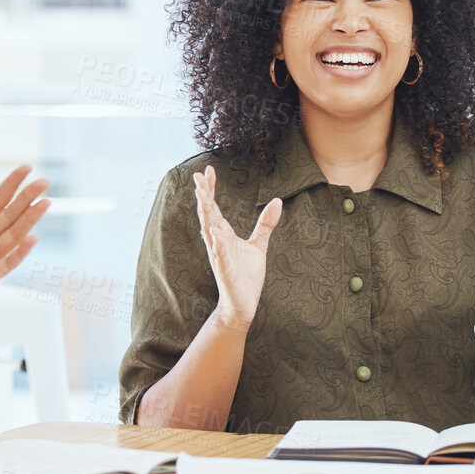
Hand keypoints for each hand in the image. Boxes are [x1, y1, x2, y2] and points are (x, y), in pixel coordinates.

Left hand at [0, 166, 50, 336]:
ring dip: (30, 220)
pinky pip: (5, 264)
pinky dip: (19, 253)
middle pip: (11, 214)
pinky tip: (32, 239)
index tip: (27, 168)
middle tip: (45, 182)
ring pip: (14, 236)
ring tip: (45, 204)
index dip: (12, 183)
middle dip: (28, 198)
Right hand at [194, 164, 280, 329]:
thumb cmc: (246, 275)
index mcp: (223, 234)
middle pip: (207, 214)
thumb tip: (277, 201)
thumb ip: (265, 224)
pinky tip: (214, 231)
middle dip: (202, 195)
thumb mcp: (259, 245)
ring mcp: (219, 255)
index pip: (214, 207)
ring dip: (205, 213)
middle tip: (197, 176)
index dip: (210, 188)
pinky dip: (216, 243)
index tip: (207, 170)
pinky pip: (219, 254)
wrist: (244, 303)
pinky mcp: (225, 270)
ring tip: (201, 195)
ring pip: (209, 230)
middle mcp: (217, 242)